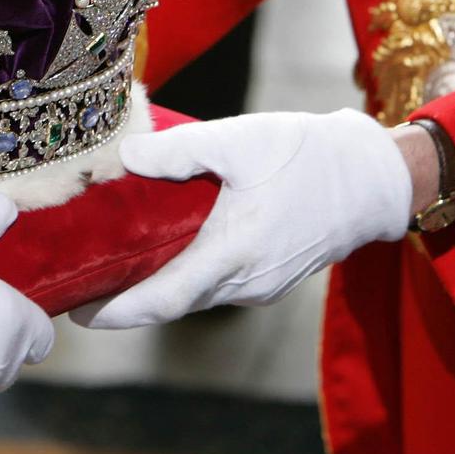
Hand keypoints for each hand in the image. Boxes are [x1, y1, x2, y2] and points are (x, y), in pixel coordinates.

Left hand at [71, 109, 411, 328]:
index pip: (163, 299)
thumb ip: (180, 150)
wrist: (376, 177)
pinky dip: (188, 274)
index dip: (117, 312)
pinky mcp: (272, 277)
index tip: (78, 314)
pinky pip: (218, 284)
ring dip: (159, 285)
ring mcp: (262, 286)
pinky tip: (169, 249)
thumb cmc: (310, 156)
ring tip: (116, 266)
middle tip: (82, 284)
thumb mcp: (240, 139)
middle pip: (174, 301)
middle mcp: (246, 282)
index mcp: (234, 253)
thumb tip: (126, 158)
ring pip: (197, 293)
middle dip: (128, 298)